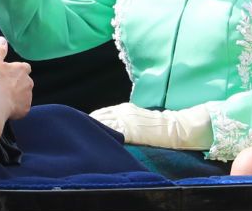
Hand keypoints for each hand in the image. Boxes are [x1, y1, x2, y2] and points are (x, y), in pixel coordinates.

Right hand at [0, 37, 32, 119]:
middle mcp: (29, 82)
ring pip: (24, 95)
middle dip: (17, 84)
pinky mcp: (26, 109)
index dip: (16, 72)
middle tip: (3, 88)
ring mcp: (28, 96)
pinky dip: (15, 109)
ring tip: (3, 99)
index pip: (24, 68)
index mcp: (23, 69)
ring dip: (16, 96)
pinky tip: (5, 108)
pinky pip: (21, 108)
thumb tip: (2, 39)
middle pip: (25, 82)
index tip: (7, 75)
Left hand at [89, 102, 211, 149]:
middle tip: (79, 134)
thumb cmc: (157, 124)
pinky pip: (112, 133)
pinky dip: (103, 136)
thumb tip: (112, 126)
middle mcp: (122, 112)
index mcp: (124, 108)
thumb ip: (124, 119)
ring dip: (92, 131)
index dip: (92, 121)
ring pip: (102, 124)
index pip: (101, 113)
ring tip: (84, 140)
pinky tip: (97, 143)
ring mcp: (126, 121)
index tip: (83, 127)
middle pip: (98, 117)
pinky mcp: (130, 131)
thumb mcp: (137, 117)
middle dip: (88, 125)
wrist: (173, 127)